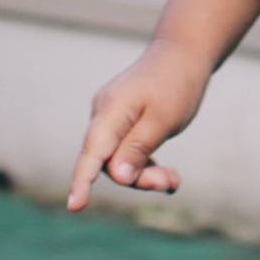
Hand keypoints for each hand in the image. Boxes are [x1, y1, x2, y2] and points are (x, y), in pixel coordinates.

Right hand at [69, 42, 209, 204]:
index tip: (75, 207)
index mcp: (111, 110)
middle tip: (171, 183)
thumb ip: (138, 149)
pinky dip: (145, 165)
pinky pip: (127, 151)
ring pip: (118, 159)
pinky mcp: (123, 122)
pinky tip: (168, 176)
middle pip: (107, 161)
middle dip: (137, 179)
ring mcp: (112, 117)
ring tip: (174, 180)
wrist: (183, 53)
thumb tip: (116, 177)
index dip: (81, 181)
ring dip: (145, 174)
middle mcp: (104, 114)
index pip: (91, 153)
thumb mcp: (163, 120)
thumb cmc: (176, 84)